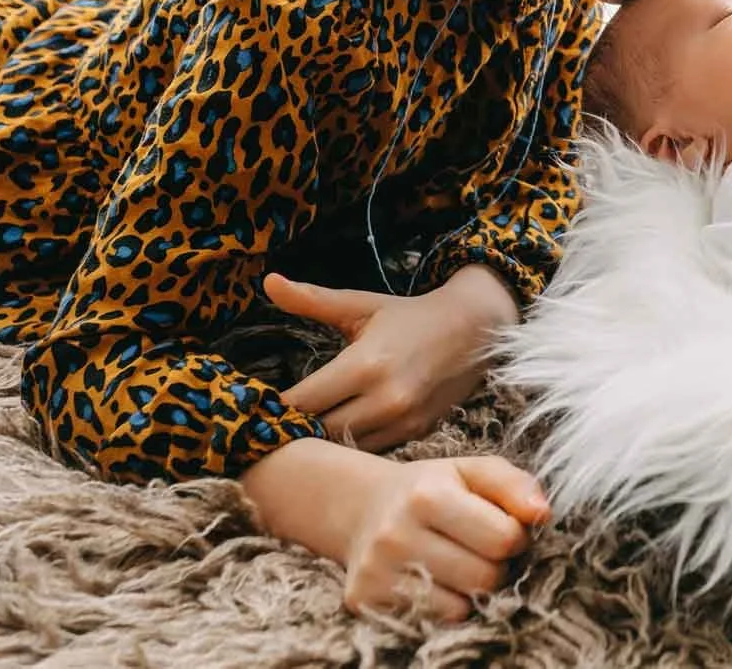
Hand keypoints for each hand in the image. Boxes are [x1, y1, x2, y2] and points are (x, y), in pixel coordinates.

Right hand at [242, 439, 546, 620]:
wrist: (365, 508)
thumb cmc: (433, 488)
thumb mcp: (475, 472)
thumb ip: (516, 486)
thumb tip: (543, 515)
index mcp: (427, 495)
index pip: (504, 539)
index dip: (516, 537)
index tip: (505, 529)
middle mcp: (395, 534)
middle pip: (485, 578)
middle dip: (498, 566)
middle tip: (484, 550)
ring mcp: (376, 571)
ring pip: (461, 607)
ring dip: (472, 590)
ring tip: (459, 563)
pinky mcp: (364, 600)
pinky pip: (434, 621)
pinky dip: (445, 605)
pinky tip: (435, 580)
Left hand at [268, 265, 519, 451]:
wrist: (476, 330)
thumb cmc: (411, 316)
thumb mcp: (361, 306)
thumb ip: (312, 300)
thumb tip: (268, 281)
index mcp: (366, 364)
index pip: (302, 402)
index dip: (274, 409)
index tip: (254, 408)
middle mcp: (385, 398)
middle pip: (318, 433)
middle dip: (293, 431)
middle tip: (271, 427)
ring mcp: (403, 421)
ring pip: (344, 449)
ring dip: (322, 443)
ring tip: (300, 434)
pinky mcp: (417, 433)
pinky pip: (370, 451)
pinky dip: (350, 446)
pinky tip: (336, 437)